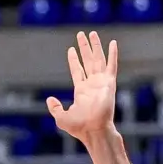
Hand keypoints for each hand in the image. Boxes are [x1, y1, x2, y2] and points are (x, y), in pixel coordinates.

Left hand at [46, 30, 118, 146]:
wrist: (93, 130)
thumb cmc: (79, 127)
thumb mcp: (61, 117)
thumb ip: (55, 107)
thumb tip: (50, 99)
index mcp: (81, 91)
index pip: (77, 70)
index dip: (74, 59)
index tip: (71, 49)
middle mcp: (92, 84)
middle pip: (87, 61)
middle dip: (84, 48)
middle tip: (81, 34)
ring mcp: (101, 82)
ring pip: (98, 59)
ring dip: (95, 46)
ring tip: (92, 33)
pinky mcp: (109, 83)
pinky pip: (111, 65)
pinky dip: (112, 54)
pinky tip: (112, 43)